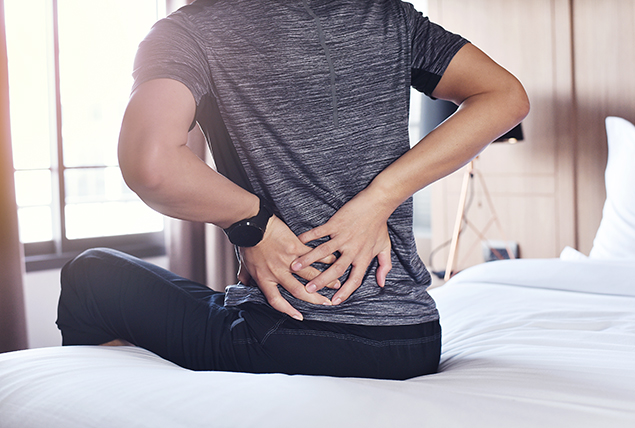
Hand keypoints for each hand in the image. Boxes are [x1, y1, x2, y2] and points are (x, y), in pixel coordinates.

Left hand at [238, 215, 338, 319]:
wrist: (252, 225)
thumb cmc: (247, 243)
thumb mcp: (243, 264)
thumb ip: (246, 277)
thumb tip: (245, 284)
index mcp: (264, 279)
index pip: (277, 301)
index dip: (288, 311)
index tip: (299, 316)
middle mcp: (277, 273)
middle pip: (299, 291)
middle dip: (315, 298)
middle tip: (327, 303)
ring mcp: (288, 260)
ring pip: (310, 275)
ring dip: (324, 280)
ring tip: (336, 284)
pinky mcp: (295, 246)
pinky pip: (313, 256)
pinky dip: (324, 259)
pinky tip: (333, 261)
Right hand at [290, 189, 392, 305]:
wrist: (377, 203)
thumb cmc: (379, 224)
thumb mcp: (385, 247)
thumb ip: (384, 266)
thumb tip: (382, 282)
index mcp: (364, 257)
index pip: (354, 280)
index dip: (345, 292)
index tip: (334, 302)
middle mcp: (353, 249)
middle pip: (336, 270)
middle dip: (321, 281)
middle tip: (308, 289)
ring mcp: (343, 236)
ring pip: (324, 251)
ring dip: (308, 260)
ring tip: (295, 267)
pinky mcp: (336, 224)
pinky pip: (319, 232)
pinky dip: (308, 237)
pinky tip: (297, 242)